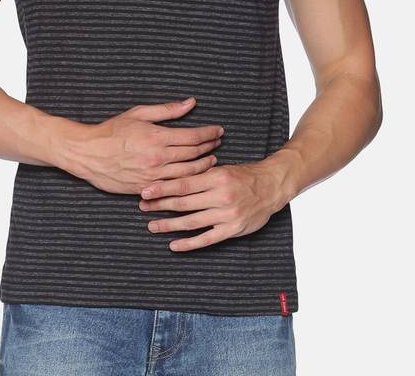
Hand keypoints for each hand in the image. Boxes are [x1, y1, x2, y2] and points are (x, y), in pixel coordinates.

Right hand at [63, 97, 223, 194]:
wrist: (88, 153)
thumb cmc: (112, 130)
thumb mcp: (139, 113)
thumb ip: (167, 110)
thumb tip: (191, 103)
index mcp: (157, 137)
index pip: (193, 137)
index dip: (209, 133)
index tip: (218, 130)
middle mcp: (157, 158)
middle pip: (194, 155)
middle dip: (210, 147)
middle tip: (218, 142)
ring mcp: (152, 176)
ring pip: (188, 173)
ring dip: (203, 166)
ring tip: (212, 159)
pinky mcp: (146, 188)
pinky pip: (173, 187)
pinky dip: (188, 181)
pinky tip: (194, 176)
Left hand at [137, 159, 288, 251]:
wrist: (271, 186)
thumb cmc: (244, 175)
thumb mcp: (221, 169)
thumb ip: (200, 175)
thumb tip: (173, 179)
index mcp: (216, 177)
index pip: (183, 184)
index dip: (162, 188)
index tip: (145, 190)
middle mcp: (220, 196)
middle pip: (184, 203)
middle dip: (160, 205)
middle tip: (142, 206)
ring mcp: (226, 215)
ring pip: (192, 222)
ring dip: (169, 225)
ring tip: (152, 226)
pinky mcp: (232, 230)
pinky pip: (207, 239)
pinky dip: (189, 243)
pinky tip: (174, 245)